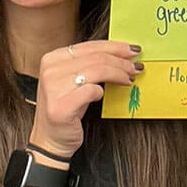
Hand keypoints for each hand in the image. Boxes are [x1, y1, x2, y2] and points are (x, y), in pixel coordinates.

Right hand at [29, 40, 142, 158]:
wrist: (50, 140)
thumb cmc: (67, 108)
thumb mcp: (74, 81)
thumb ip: (90, 64)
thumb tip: (121, 53)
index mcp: (52, 58)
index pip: (90, 46)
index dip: (115, 46)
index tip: (132, 50)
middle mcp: (50, 70)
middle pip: (96, 57)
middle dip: (121, 62)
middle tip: (137, 67)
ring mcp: (53, 88)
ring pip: (97, 71)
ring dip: (118, 74)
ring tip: (129, 79)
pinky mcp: (61, 106)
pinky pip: (91, 91)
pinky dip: (101, 92)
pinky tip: (103, 95)